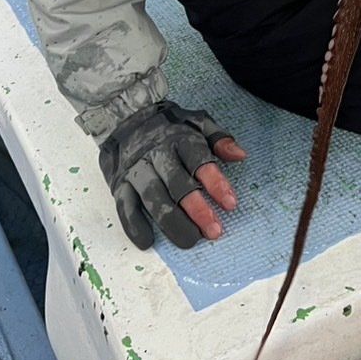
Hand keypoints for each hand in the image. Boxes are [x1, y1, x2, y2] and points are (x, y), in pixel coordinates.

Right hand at [98, 100, 246, 249]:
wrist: (125, 118)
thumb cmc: (168, 126)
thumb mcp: (197, 122)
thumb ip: (219, 138)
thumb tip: (240, 155)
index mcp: (180, 139)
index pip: (200, 161)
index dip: (216, 183)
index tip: (230, 203)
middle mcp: (158, 154)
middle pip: (178, 184)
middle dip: (197, 209)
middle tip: (214, 231)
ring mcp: (137, 170)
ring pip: (154, 198)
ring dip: (172, 222)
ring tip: (190, 240)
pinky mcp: (120, 183)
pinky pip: (125, 206)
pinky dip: (134, 225)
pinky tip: (148, 241)